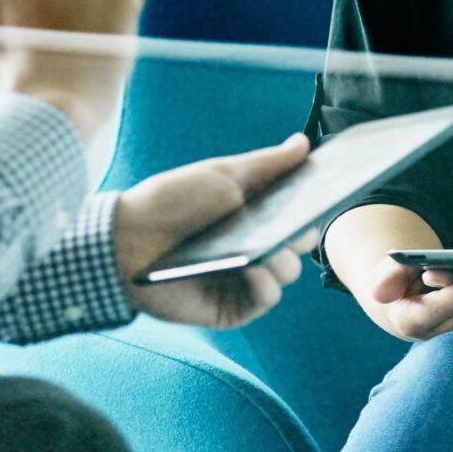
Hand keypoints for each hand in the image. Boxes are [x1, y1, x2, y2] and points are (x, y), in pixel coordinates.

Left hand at [113, 135, 316, 329]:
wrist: (128, 237)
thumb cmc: (172, 200)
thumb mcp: (222, 174)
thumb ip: (267, 164)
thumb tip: (304, 144)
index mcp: (253, 217)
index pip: (298, 215)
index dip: (312, 207)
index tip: (325, 194)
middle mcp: (253, 249)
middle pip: (298, 246)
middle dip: (301, 234)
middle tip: (295, 224)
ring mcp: (243, 280)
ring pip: (287, 273)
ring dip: (282, 259)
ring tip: (267, 249)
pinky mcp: (231, 307)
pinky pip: (265, 298)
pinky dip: (265, 283)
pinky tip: (252, 267)